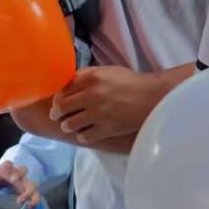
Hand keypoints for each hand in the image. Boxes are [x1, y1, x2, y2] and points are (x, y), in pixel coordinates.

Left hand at [0, 161, 40, 208]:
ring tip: (21, 201)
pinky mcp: (29, 194)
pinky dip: (34, 201)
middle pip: (23, 169)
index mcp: (5, 171)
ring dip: (28, 192)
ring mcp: (24, 184)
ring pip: (32, 184)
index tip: (5, 168)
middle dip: (19, 174)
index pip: (7, 164)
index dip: (7, 165)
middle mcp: (17, 176)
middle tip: (13, 180)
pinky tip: (28, 207)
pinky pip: (36, 196)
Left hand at [50, 66, 164, 143]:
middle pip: (62, 108)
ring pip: (70, 124)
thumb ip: (87, 75)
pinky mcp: (107, 128)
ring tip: (70, 126)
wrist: (152, 97)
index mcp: (91, 78)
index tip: (56, 103)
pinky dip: (82, 136)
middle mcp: (92, 95)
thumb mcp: (107, 71)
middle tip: (57, 117)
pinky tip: (85, 134)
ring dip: (68, 126)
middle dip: (57, 114)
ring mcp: (99, 113)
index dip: (56, 99)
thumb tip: (68, 83)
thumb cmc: (130, 82)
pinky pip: (84, 137)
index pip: (62, 90)